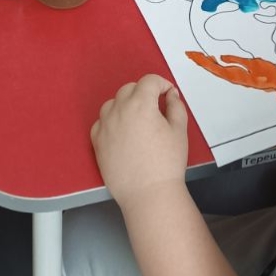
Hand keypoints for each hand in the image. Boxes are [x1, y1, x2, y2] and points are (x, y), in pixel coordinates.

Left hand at [91, 75, 187, 208]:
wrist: (148, 193)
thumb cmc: (166, 163)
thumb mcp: (179, 130)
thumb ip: (175, 106)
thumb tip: (170, 94)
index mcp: (141, 104)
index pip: (149, 81)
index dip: (161, 84)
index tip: (167, 93)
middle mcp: (119, 110)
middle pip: (129, 89)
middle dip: (144, 92)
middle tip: (155, 107)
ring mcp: (105, 125)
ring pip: (113, 103)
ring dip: (125, 104)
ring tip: (138, 120)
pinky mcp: (97, 142)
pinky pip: (101, 122)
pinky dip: (111, 121)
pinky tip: (122, 132)